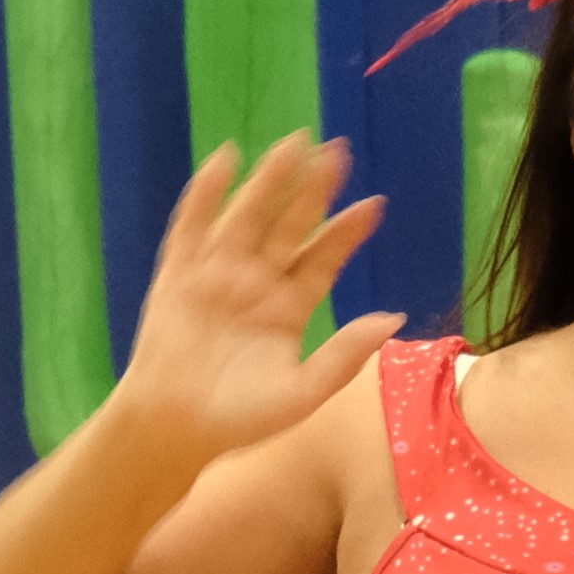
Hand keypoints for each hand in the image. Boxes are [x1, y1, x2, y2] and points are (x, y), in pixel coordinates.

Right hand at [116, 133, 397, 464]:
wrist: (177, 429)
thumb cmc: (243, 417)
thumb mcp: (306, 390)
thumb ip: (347, 353)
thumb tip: (395, 317)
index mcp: (289, 307)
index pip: (323, 258)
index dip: (346, 231)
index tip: (375, 204)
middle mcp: (256, 282)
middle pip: (289, 225)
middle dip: (312, 189)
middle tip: (337, 150)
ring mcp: (217, 273)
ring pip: (248, 215)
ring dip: (270, 180)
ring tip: (294, 144)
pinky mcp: (179, 273)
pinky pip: (194, 225)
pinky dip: (207, 192)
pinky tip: (227, 159)